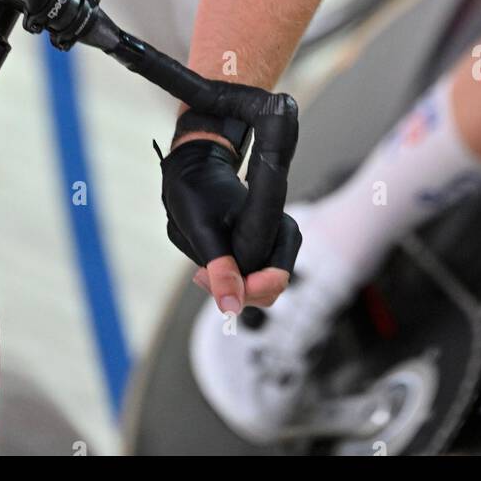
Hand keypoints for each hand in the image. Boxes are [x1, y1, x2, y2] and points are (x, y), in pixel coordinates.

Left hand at [159, 137, 300, 314]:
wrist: (196, 173)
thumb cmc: (198, 193)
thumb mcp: (201, 231)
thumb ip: (220, 268)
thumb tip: (231, 307)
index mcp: (278, 225)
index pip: (274, 278)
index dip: (245, 288)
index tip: (204, 276)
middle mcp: (284, 237)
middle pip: (269, 290)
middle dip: (234, 289)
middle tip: (201, 272)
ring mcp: (275, 247)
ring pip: (258, 291)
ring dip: (229, 286)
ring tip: (203, 268)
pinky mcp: (263, 255)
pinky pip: (250, 284)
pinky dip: (230, 281)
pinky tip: (210, 267)